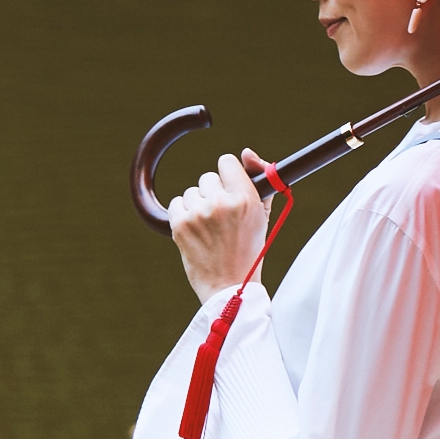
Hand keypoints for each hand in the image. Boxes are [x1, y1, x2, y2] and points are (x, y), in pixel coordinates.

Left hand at [170, 150, 272, 303]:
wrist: (230, 286)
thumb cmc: (249, 250)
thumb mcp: (262, 216)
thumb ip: (259, 180)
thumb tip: (247, 152)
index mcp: (246, 199)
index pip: (227, 162)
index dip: (228, 174)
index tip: (230, 188)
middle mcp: (221, 203)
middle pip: (208, 177)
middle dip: (213, 192)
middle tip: (221, 215)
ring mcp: (198, 214)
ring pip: (192, 192)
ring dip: (198, 205)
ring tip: (209, 227)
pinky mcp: (180, 225)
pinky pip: (177, 203)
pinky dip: (184, 214)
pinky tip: (196, 229)